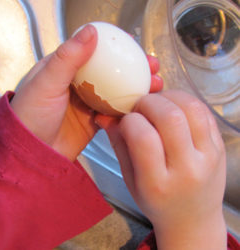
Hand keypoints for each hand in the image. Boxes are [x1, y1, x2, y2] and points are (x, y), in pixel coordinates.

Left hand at [11, 26, 160, 161]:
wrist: (34, 152)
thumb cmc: (31, 116)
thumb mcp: (47, 82)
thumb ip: (68, 57)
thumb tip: (91, 31)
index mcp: (65, 69)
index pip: (94, 52)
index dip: (115, 48)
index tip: (134, 45)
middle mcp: (79, 84)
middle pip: (111, 72)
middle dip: (133, 69)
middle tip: (151, 67)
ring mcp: (89, 103)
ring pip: (117, 92)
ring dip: (136, 88)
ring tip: (154, 86)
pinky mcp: (95, 121)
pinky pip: (115, 112)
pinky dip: (128, 109)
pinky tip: (140, 107)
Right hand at [96, 91, 226, 249]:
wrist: (193, 218)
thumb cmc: (156, 202)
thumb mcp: (130, 179)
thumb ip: (118, 144)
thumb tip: (104, 115)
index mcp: (158, 184)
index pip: (143, 138)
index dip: (129, 120)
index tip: (125, 120)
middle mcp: (187, 169)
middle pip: (170, 117)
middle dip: (148, 102)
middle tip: (140, 107)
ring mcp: (209, 156)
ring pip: (192, 108)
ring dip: (169, 97)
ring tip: (158, 104)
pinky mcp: (221, 147)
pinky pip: (205, 111)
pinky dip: (185, 102)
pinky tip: (174, 109)